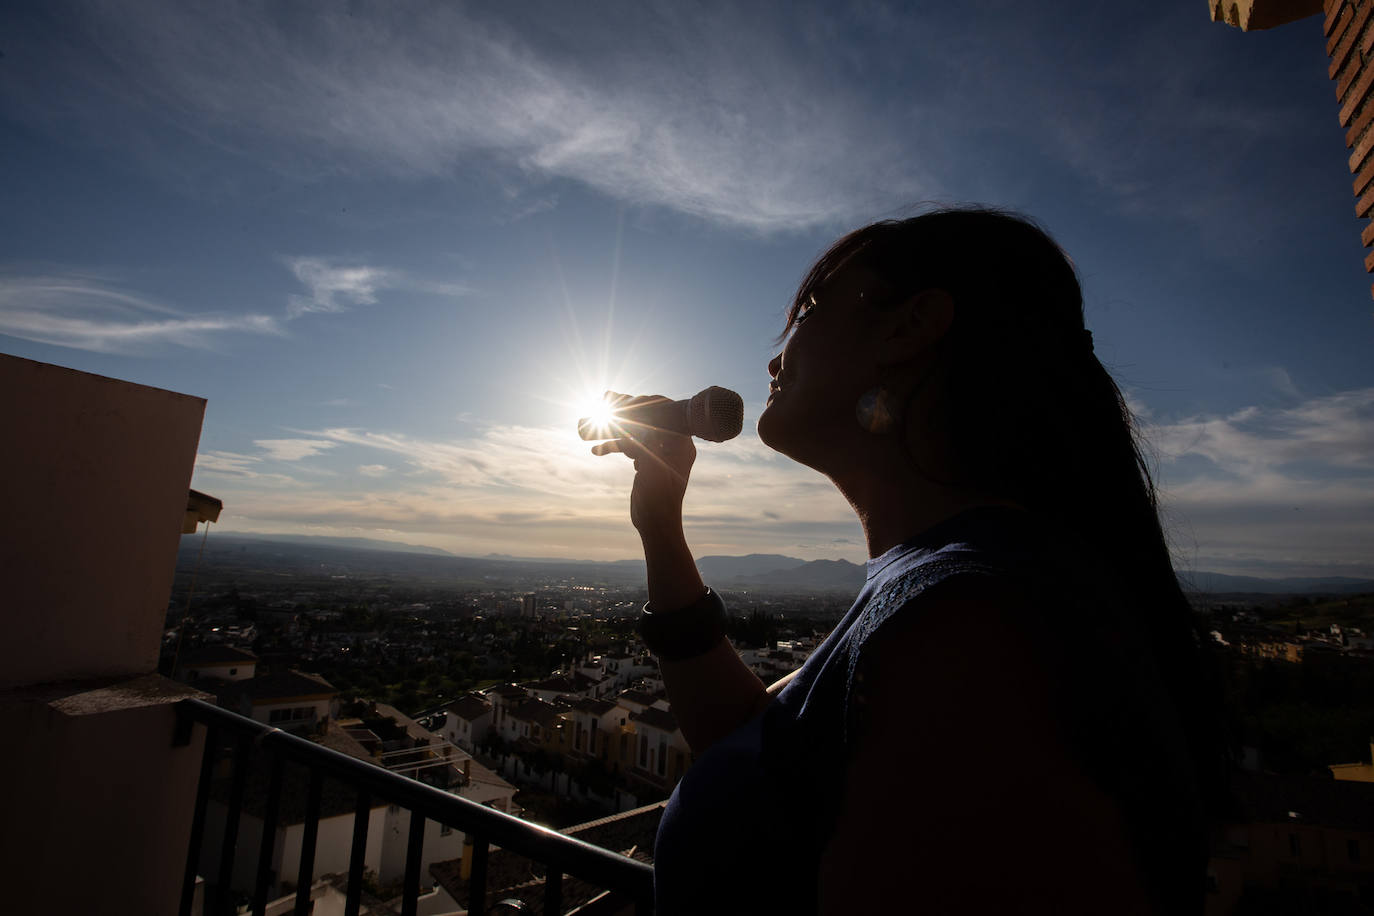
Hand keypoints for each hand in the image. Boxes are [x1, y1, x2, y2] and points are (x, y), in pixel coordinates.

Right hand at [587, 392, 697, 535]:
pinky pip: (630, 448)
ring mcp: (659, 454)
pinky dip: (615, 446)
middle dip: (627, 411)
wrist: (656, 526)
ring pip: (636, 432)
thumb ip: (642, 442)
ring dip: (616, 428)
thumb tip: (631, 421)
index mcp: (681, 444)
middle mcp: (672, 446)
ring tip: (595, 423)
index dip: (649, 403)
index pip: (667, 413)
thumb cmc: (659, 499)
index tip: (630, 399)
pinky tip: (596, 450)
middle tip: (606, 399)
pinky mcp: (647, 464)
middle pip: (649, 419)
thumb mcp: (651, 468)